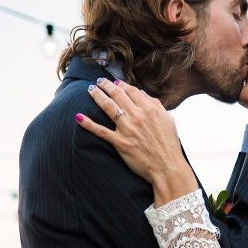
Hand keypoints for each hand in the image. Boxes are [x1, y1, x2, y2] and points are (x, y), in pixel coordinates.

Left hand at [75, 79, 197, 206]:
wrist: (167, 166)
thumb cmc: (169, 144)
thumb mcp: (168, 119)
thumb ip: (155, 104)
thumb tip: (142, 93)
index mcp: (150, 109)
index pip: (132, 91)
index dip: (121, 85)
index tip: (115, 83)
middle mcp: (137, 116)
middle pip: (117, 95)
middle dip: (106, 85)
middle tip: (99, 81)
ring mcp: (127, 129)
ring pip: (108, 107)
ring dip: (97, 96)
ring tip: (90, 90)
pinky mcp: (120, 142)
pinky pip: (101, 131)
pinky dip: (88, 124)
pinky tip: (78, 117)